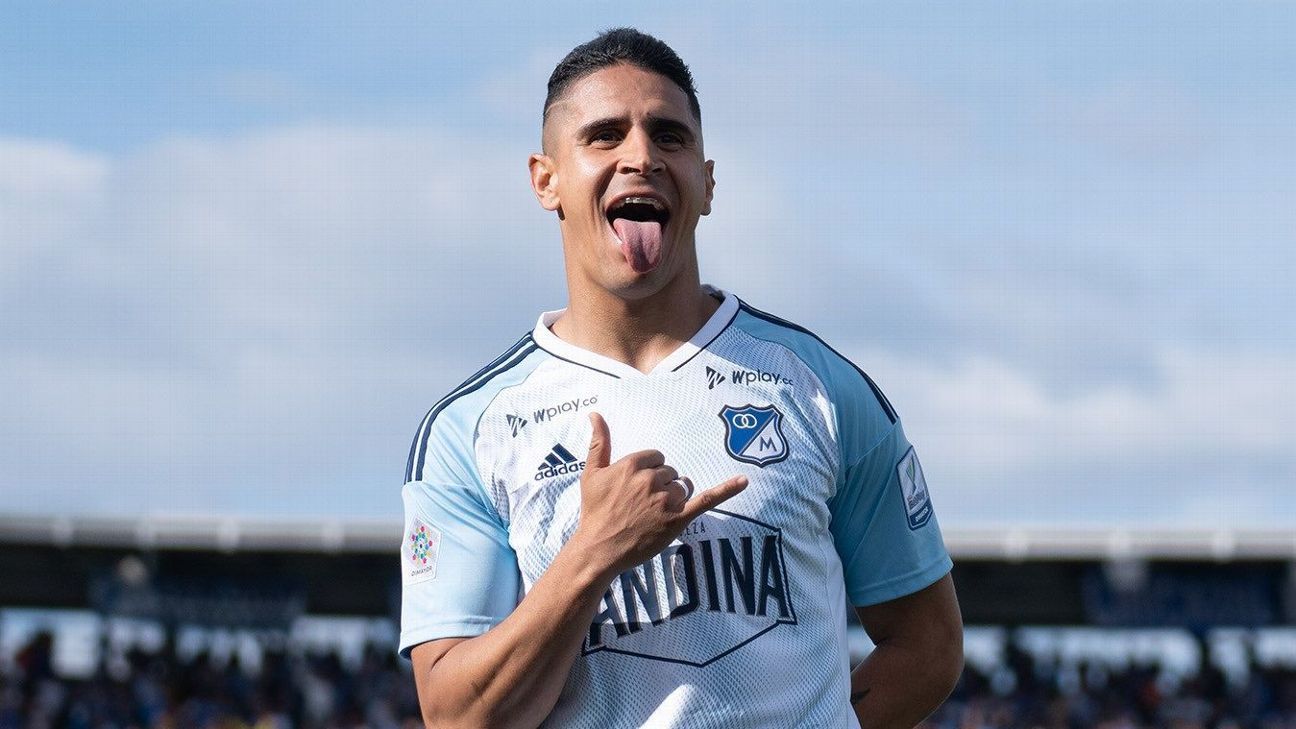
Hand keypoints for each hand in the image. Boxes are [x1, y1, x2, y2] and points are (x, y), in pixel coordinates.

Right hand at [571, 412, 747, 576]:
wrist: (599, 549)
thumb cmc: (594, 512)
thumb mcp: (591, 474)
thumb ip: (599, 443)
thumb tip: (595, 414)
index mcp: (632, 465)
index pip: (656, 458)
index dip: (649, 472)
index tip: (637, 488)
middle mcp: (650, 479)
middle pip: (670, 472)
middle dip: (660, 485)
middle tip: (641, 505)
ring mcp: (665, 500)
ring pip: (682, 487)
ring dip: (673, 497)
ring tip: (652, 514)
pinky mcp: (677, 519)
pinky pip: (706, 499)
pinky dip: (726, 490)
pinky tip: (743, 481)